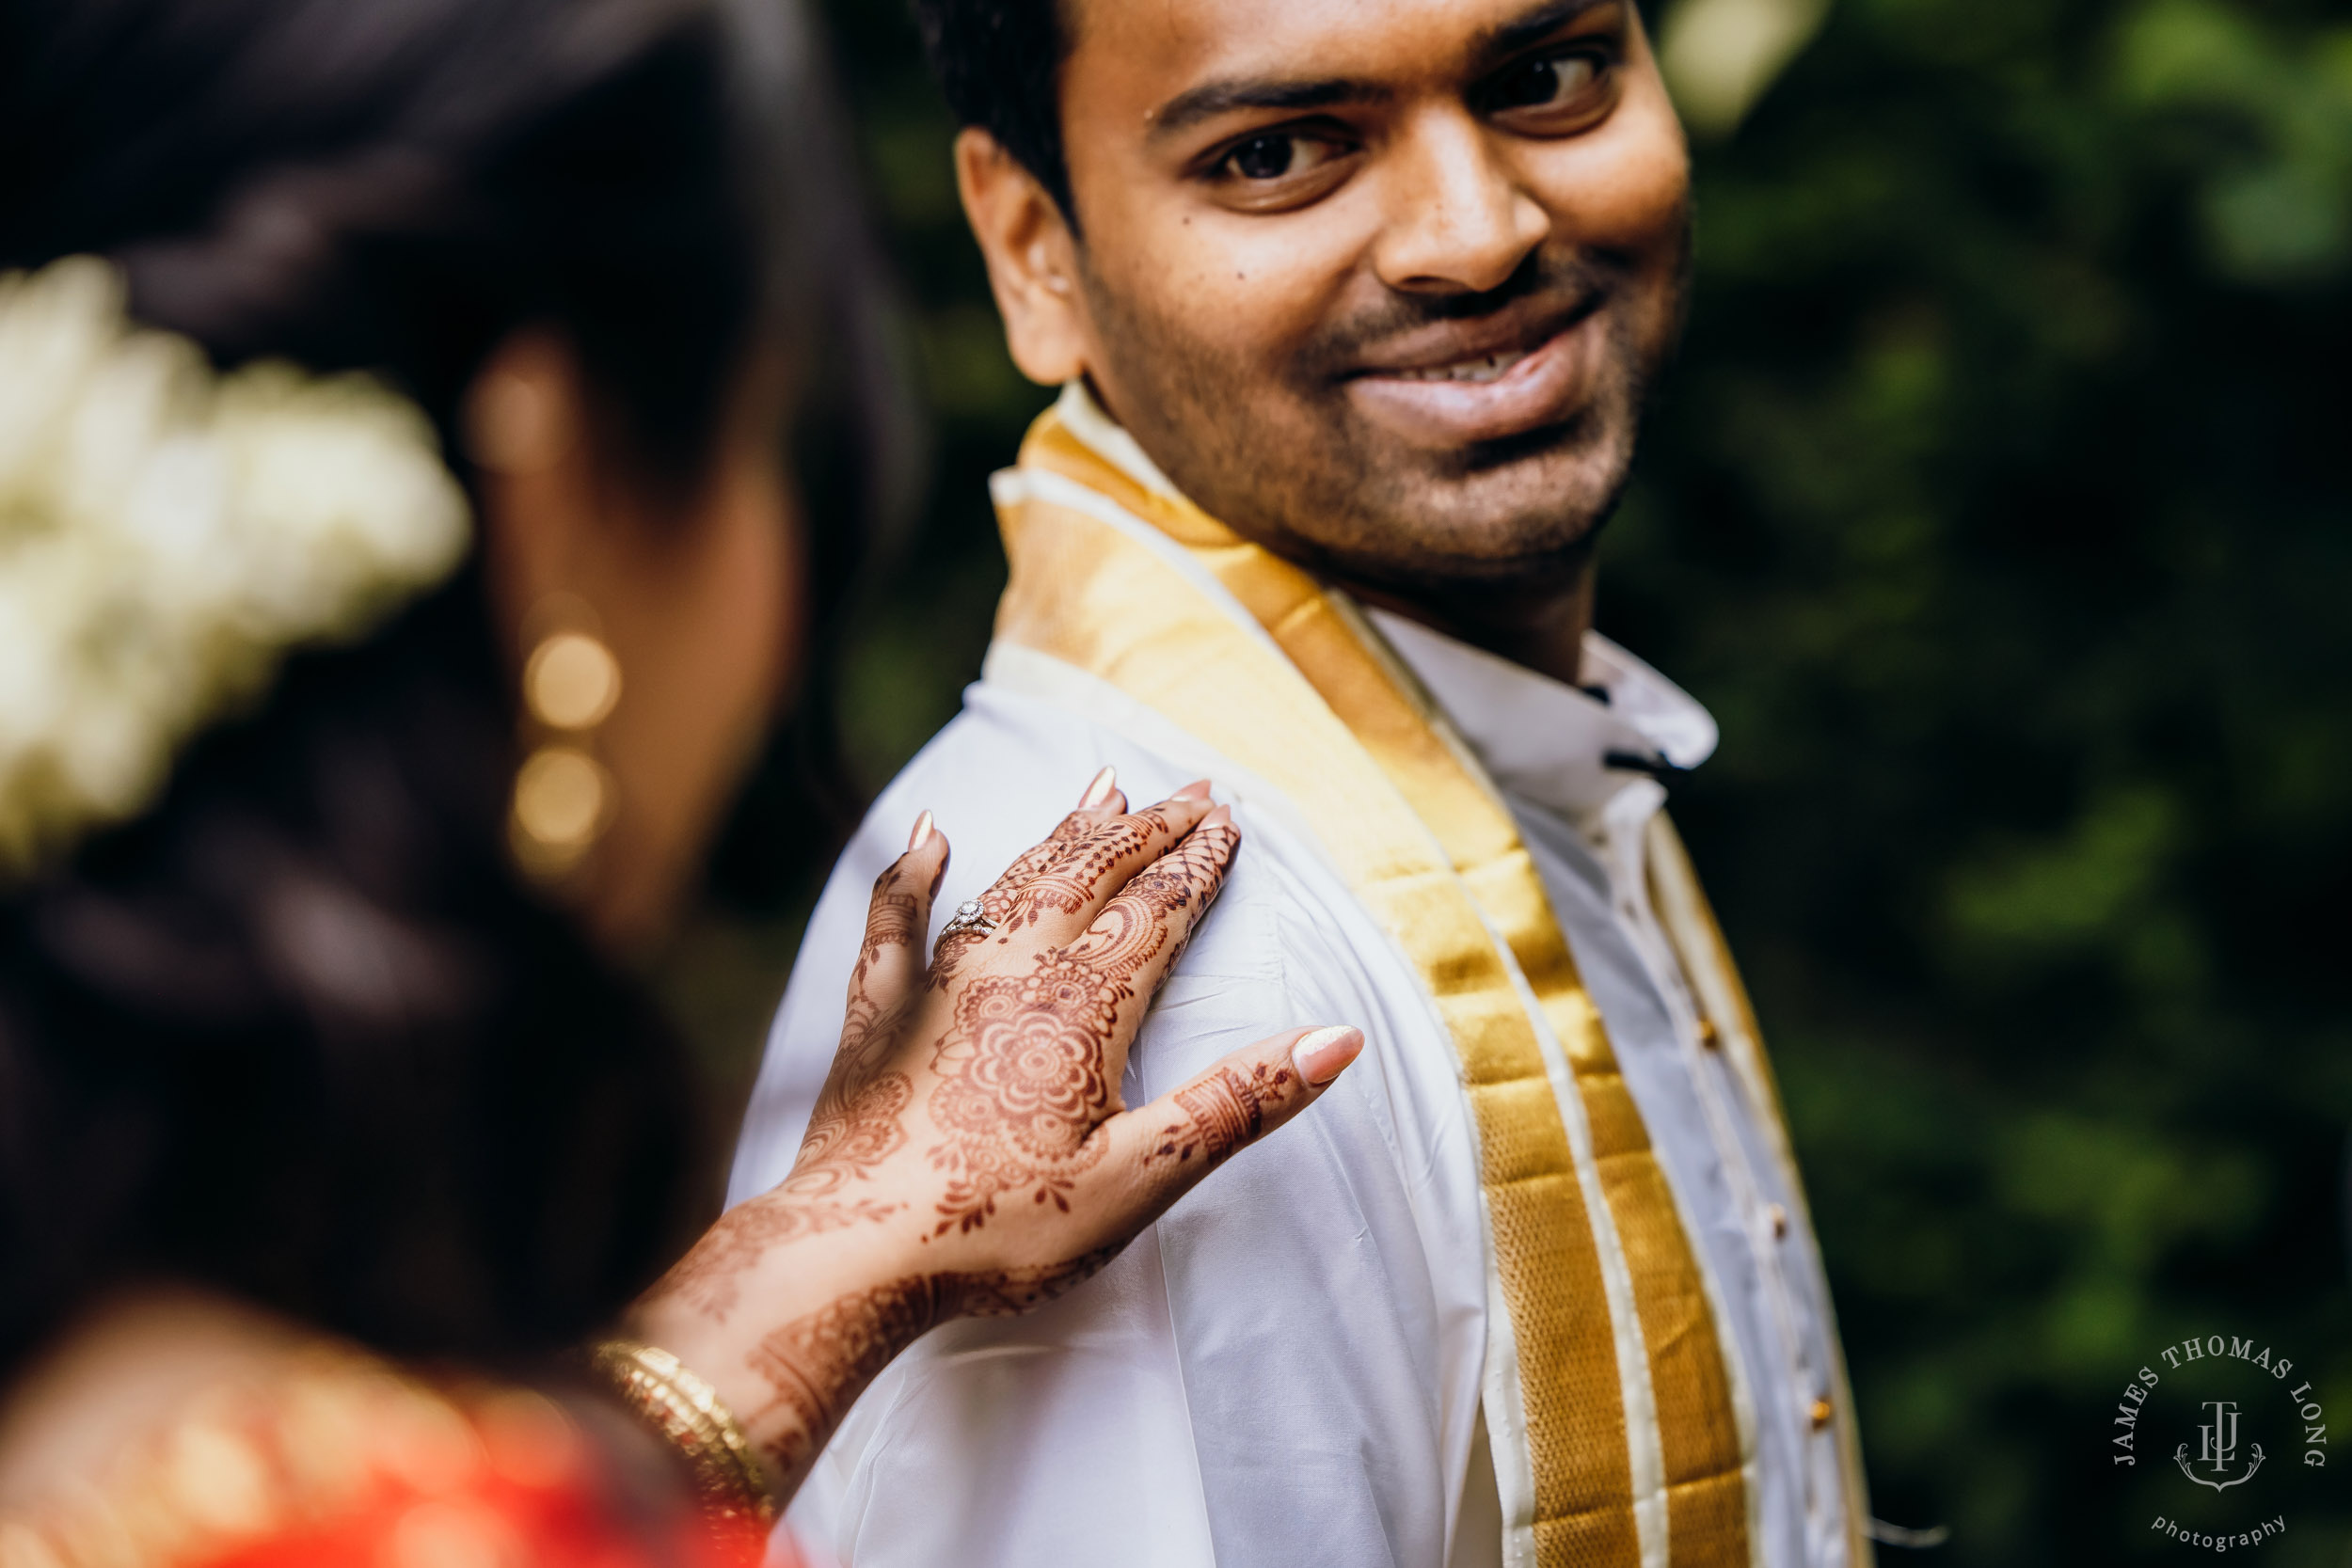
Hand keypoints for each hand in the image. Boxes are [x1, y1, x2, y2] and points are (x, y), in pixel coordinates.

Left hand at [628, 770, 1363, 1498]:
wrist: (855, 1257)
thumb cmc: (1003, 1227)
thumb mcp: (1142, 1176)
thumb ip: (1238, 1102)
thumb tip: (1338, 1037)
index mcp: (1082, 1007)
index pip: (1157, 912)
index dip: (1198, 863)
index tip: (1230, 819)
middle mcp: (1011, 972)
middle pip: (1091, 876)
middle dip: (1146, 829)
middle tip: (1189, 789)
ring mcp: (937, 986)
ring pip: (1012, 882)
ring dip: (1062, 833)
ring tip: (1101, 789)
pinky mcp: (876, 1015)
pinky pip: (895, 920)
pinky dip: (913, 870)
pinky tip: (927, 833)